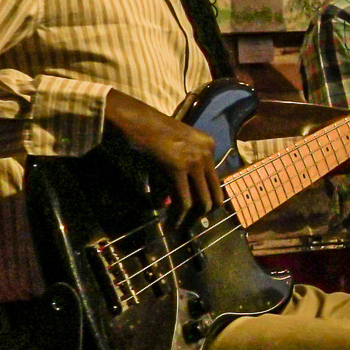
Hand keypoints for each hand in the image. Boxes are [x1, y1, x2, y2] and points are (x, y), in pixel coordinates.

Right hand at [102, 89, 221, 217]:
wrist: (134, 121)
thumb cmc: (147, 135)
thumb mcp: (170, 154)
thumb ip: (175, 176)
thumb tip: (168, 203)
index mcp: (208, 145)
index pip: (214, 180)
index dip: (208, 200)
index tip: (198, 213)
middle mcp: (206, 152)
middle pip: (214, 193)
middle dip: (203, 213)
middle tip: (191, 225)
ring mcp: (195, 160)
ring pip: (202, 201)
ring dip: (191, 219)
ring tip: (180, 228)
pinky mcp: (179, 168)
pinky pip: (184, 201)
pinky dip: (179, 216)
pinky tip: (172, 224)